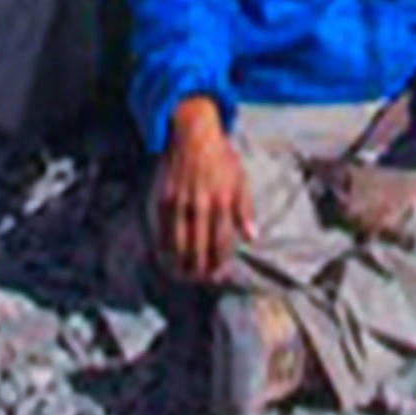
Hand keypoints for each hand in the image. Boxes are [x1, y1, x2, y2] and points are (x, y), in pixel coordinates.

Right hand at [154, 101, 250, 285]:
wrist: (194, 135)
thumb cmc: (222, 158)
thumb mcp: (241, 179)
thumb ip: (245, 209)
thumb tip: (251, 237)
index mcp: (223, 201)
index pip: (222, 242)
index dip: (221, 263)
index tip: (220, 275)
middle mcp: (201, 204)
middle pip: (200, 247)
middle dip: (202, 269)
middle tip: (202, 279)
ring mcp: (181, 202)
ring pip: (180, 243)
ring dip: (183, 263)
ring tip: (185, 275)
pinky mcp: (165, 198)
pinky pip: (164, 229)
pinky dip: (166, 246)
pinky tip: (168, 257)